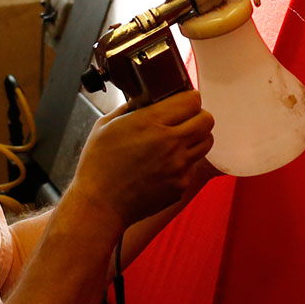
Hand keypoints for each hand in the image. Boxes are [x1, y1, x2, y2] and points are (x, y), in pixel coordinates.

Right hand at [72, 90, 214, 229]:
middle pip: (207, 120)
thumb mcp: (106, 126)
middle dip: (197, 116)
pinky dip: (185, 162)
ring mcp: (178, 165)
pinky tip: (166, 164)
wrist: (99, 205)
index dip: (188, 98)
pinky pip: (193, 166)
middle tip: (183, 120)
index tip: (180, 102)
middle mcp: (170, 142)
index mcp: (151, 122)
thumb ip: (129, 108)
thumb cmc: (97, 165)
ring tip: (178, 141)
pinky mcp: (180, 184)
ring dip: (196, 137)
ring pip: (207, 142)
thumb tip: (143, 98)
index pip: (192, 100)